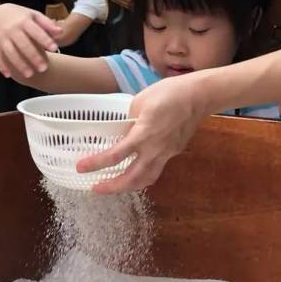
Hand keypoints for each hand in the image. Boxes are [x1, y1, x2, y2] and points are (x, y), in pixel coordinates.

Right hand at [0, 4, 61, 80]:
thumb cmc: (20, 16)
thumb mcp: (34, 15)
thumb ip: (47, 24)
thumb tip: (60, 32)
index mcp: (23, 21)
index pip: (36, 31)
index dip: (45, 39)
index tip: (54, 48)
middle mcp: (12, 29)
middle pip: (23, 44)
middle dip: (33, 56)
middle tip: (44, 68)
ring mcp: (2, 37)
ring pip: (10, 52)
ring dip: (19, 64)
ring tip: (30, 74)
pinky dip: (1, 66)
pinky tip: (9, 75)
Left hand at [77, 72, 208, 193]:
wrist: (199, 96)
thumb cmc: (170, 93)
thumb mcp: (140, 100)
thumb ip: (128, 118)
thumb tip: (122, 128)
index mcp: (144, 134)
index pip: (116, 155)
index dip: (96, 164)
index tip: (81, 168)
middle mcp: (155, 149)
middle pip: (132, 178)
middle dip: (112, 187)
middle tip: (96, 188)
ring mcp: (167, 153)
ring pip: (147, 179)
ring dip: (129, 186)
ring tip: (116, 186)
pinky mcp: (174, 152)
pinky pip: (157, 169)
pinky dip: (143, 174)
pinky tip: (136, 170)